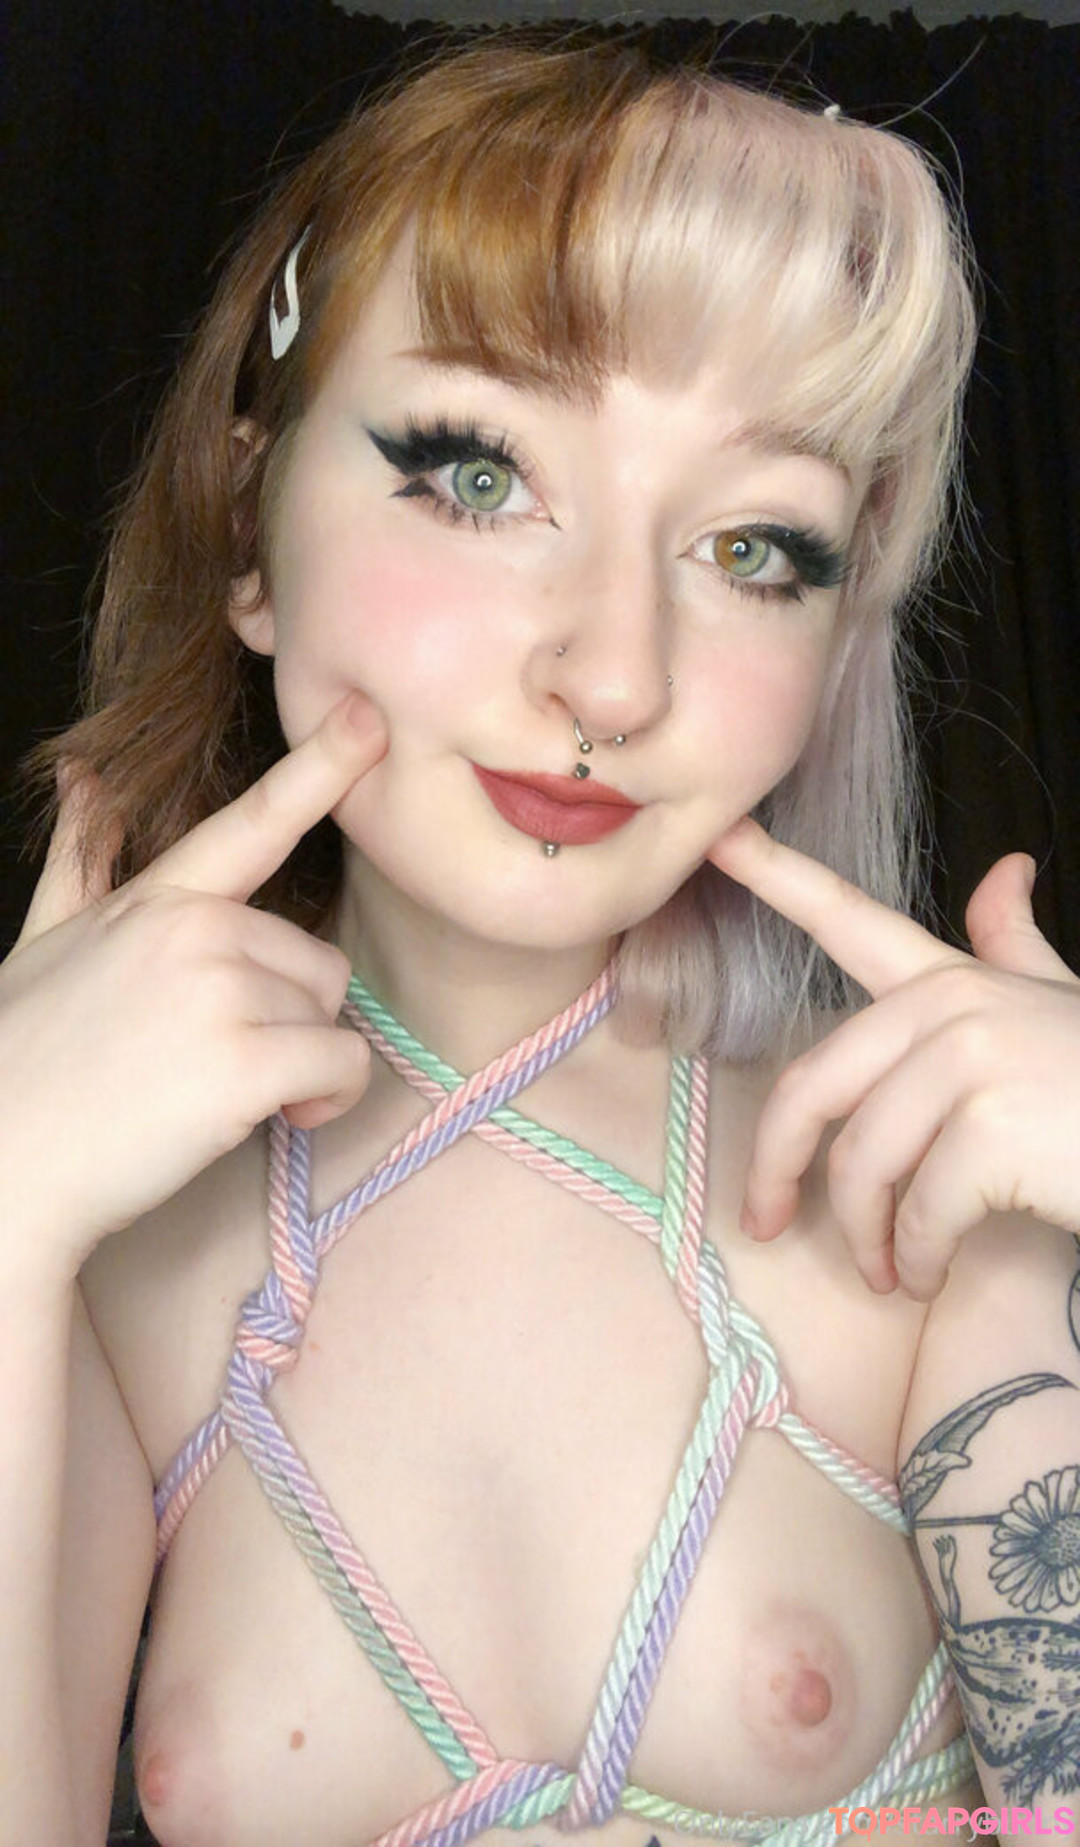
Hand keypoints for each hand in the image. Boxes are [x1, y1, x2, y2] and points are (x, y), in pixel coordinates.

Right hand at [0, 694, 386, 1282]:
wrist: (0, 1168)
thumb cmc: (21, 1063)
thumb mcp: (41, 942)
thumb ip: (80, 859)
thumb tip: (85, 777)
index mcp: (156, 900)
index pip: (251, 824)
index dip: (320, 767)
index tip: (369, 718)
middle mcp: (195, 930)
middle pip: (316, 963)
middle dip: (286, 1021)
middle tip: (216, 1064)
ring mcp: (219, 992)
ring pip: (331, 1018)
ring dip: (299, 1068)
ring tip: (220, 1096)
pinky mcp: (243, 1062)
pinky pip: (342, 1067)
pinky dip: (323, 1102)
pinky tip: (267, 1120)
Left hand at [708, 818, 1079, 1298]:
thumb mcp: (1062, 1008)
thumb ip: (1014, 949)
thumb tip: (1006, 870)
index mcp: (953, 980)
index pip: (850, 917)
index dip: (776, 873)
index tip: (720, 837)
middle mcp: (951, 1006)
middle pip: (814, 1085)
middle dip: (777, 1166)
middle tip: (765, 1222)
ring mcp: (969, 1062)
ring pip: (862, 1164)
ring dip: (866, 1236)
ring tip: (888, 1271)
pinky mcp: (988, 1128)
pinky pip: (916, 1212)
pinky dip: (915, 1260)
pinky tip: (926, 1277)